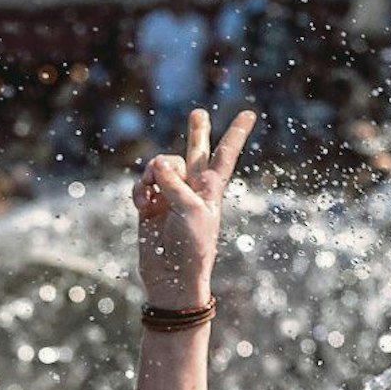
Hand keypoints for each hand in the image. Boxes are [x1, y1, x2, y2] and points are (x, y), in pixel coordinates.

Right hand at [132, 108, 255, 309]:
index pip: (225, 153)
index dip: (236, 132)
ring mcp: (170, 195)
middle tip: (198, 113)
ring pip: (160, 166)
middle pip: (196, 151)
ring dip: (152, 174)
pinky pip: (142, 184)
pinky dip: (139, 189)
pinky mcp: (150, 206)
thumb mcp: (191, 210)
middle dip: (196, 132)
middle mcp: (192, 187)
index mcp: (211, 187)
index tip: (250, 113)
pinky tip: (141, 203)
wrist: (171, 276)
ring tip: (149, 191)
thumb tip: (154, 164)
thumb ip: (174, 182)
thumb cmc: (191, 246)